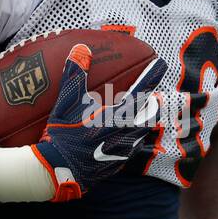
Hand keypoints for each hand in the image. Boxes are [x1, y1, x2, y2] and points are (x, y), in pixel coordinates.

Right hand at [31, 43, 165, 201]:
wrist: (57, 170)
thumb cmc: (62, 134)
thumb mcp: (66, 102)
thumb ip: (75, 75)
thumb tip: (81, 49)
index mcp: (116, 115)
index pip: (142, 90)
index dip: (152, 74)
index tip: (160, 63)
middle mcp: (125, 132)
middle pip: (149, 114)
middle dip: (152, 103)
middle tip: (151, 95)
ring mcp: (123, 149)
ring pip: (142, 132)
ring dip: (143, 121)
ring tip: (139, 115)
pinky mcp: (118, 163)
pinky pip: (132, 148)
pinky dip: (133, 139)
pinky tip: (125, 138)